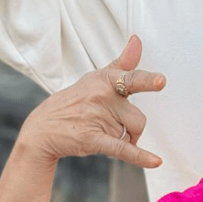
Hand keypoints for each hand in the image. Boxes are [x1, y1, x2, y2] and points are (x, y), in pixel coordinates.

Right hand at [16, 35, 164, 167]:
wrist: (42, 129)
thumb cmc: (75, 101)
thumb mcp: (96, 78)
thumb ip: (123, 63)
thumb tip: (138, 39)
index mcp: (105, 80)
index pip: (131, 79)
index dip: (147, 81)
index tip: (160, 82)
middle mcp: (102, 97)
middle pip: (138, 118)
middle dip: (133, 128)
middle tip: (118, 127)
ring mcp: (97, 118)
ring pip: (130, 134)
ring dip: (124, 139)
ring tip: (103, 133)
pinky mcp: (93, 139)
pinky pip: (123, 148)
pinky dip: (140, 157)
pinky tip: (155, 162)